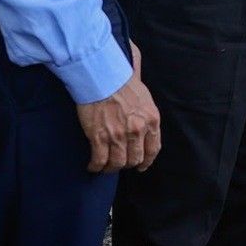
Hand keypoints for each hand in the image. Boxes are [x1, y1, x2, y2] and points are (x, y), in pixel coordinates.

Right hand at [74, 47, 161, 173]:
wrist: (102, 76)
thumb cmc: (122, 83)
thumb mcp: (144, 98)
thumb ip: (146, 115)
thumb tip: (144, 125)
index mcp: (151, 120)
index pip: (153, 149)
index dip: (146, 161)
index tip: (141, 166)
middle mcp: (137, 130)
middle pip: (135, 159)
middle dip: (127, 164)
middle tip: (119, 163)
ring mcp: (118, 135)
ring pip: (117, 163)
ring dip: (111, 168)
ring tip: (105, 167)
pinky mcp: (99, 137)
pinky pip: (100, 160)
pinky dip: (96, 166)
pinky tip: (93, 166)